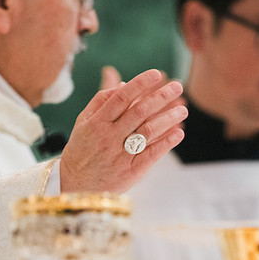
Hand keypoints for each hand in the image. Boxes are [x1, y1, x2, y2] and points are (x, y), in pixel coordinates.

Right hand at [60, 69, 187, 192]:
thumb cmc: (81, 149)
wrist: (75, 185)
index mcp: (97, 123)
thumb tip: (125, 85)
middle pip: (138, 112)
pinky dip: (166, 143)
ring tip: (183, 110)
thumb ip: (101, 101)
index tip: (156, 73)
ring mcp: (120, 155)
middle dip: (160, 97)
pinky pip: (151, 154)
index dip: (139, 84)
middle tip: (177, 86)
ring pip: (148, 131)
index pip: (121, 98)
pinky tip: (178, 133)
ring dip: (168, 119)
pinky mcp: (130, 172)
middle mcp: (109, 137)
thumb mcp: (83, 122)